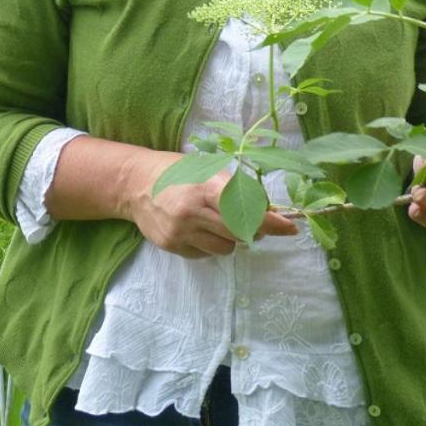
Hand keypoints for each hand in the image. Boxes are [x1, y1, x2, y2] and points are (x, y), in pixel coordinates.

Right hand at [124, 154, 297, 258]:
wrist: (136, 183)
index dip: (270, 222)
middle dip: (253, 231)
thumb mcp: (208, 171)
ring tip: (216, 223)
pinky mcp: (172, 246)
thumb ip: (236, 190)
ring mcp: (181, 232)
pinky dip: (210, 244)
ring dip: (230, 240)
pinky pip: (205, 254)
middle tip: (253, 224)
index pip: (244, 210)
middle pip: (239, 233)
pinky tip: (198, 229)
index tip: (290, 229)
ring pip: (225, 249)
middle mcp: (192, 211)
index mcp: (204, 187)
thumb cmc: (178, 172)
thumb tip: (269, 212)